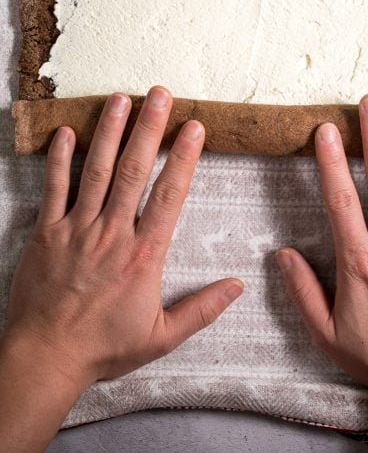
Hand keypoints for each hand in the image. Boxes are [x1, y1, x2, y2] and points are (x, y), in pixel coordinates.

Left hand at [0, 87, 241, 450]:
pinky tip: (68, 132)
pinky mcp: (45, 234)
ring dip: (109, 131)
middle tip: (160, 94)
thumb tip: (238, 286)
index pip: (168, 195)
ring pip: (96, 171)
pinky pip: (53, 189)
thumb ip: (202, 309)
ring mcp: (76, 230)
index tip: (194, 128)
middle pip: (133, 170)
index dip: (183, 158)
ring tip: (120, 99)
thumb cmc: (103, 347)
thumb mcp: (162, 336)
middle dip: (149, 128)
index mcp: (143, 254)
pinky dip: (60, 159)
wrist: (44, 358)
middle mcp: (111, 233)